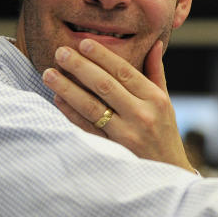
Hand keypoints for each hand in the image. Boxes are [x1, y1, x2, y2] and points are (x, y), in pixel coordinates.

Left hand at [42, 38, 195, 172]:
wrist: (168, 173)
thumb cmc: (165, 133)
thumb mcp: (165, 102)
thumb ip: (156, 72)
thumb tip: (154, 43)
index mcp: (156, 99)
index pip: (125, 71)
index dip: (102, 56)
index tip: (83, 43)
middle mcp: (142, 115)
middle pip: (105, 85)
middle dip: (80, 67)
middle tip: (60, 52)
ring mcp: (126, 135)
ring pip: (91, 106)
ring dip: (67, 88)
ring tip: (49, 74)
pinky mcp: (112, 151)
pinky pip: (86, 128)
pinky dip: (70, 113)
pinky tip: (57, 99)